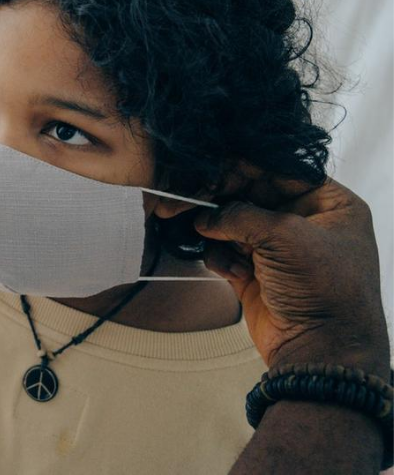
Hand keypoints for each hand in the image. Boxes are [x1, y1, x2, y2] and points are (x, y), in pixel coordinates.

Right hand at [196, 178, 389, 375]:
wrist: (321, 350)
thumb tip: (205, 214)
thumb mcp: (286, 236)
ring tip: (201, 232)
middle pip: (252, 195)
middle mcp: (305, 223)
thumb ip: (241, 214)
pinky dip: (219, 256)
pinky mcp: (256, 274)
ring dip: (217, 230)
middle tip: (189, 200)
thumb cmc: (325, 290)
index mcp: (329, 204)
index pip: (279, 171)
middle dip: (221, 200)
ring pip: (234, 224)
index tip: (208, 169)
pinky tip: (228, 268)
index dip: (243, 168)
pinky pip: (226, 253)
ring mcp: (279, 250)